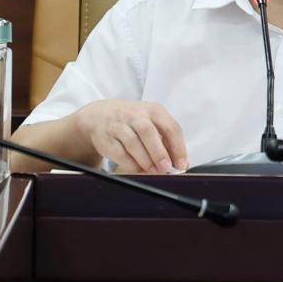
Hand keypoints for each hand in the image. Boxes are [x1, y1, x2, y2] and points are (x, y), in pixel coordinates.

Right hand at [73, 99, 187, 173]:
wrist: (100, 115)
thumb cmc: (133, 120)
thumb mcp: (152, 122)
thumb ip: (168, 141)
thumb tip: (182, 163)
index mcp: (154, 110)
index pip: (171, 127)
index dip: (178, 147)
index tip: (182, 164)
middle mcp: (136, 114)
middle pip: (149, 132)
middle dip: (159, 152)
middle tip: (166, 168)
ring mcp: (119, 125)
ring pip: (133, 143)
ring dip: (146, 160)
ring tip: (154, 171)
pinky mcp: (107, 138)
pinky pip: (120, 154)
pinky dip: (131, 164)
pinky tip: (139, 170)